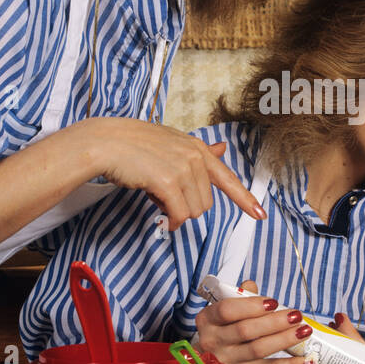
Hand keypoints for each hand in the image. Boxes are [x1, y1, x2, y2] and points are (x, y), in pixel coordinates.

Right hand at [85, 119, 264, 229]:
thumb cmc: (133, 145)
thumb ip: (199, 151)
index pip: (227, 177)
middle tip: (162, 195)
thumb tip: (223, 148)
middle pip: (205, 203)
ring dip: (174, 212)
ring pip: (193, 211)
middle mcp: (195, 157)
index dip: (244, 199)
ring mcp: (183, 169)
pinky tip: (158, 214)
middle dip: (186, 207)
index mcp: (197, 148)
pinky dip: (169, 221)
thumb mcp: (171, 143)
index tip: (259, 214)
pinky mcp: (169, 182)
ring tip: (154, 194)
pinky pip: (178, 215)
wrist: (105, 143)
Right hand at [194, 278, 315, 363]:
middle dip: (275, 322)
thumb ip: (238, 298)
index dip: (252, 305)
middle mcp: (213, 341)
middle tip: (296, 315)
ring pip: (259, 349)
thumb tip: (250, 286)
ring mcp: (226, 361)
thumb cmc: (221, 334)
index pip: (227, 310)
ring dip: (285, 339)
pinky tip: (306, 360)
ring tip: (304, 330)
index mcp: (207, 320)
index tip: (273, 302)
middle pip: (246, 330)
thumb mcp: (222, 315)